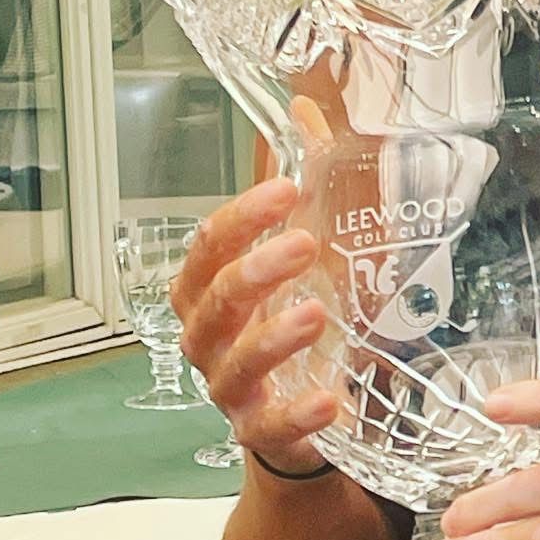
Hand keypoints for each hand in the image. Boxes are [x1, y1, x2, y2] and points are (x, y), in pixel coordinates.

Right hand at [172, 102, 337, 476]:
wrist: (309, 408)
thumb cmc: (302, 308)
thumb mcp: (312, 241)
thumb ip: (306, 178)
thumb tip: (305, 107)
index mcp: (211, 286)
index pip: (210, 245)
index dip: (242, 216)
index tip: (288, 188)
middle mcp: (210, 336)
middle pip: (216, 299)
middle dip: (256, 268)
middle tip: (305, 242)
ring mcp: (232, 388)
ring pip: (236, 361)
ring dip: (273, 335)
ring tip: (316, 311)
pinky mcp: (263, 432)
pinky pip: (272, 425)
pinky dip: (298, 414)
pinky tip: (330, 400)